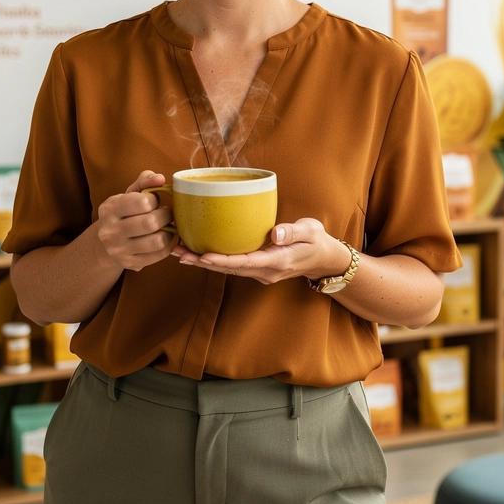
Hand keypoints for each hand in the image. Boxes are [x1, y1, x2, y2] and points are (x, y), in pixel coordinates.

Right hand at [95, 170, 175, 271]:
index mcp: (109, 209)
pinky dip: (169, 245)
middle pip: (151, 223)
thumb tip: (160, 178)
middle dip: (166, 216)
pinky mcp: (130, 264)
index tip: (154, 201)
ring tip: (168, 226)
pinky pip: (159, 255)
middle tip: (167, 213)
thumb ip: (145, 181)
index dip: (154, 200)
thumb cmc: (124, 212)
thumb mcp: (129, 193)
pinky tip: (167, 237)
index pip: (142, 202)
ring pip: (157, 241)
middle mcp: (110, 231)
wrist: (105, 242)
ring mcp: (119, 250)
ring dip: (169, 232)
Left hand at [171, 217, 350, 285]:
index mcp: (277, 261)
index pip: (245, 262)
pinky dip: (214, 261)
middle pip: (229, 269)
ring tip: (179, 253)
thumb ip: (294, 231)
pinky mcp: (257, 268)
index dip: (223, 260)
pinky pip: (232, 266)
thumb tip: (276, 233)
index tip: (203, 256)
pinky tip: (198, 254)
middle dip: (203, 262)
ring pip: (228, 269)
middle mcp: (265, 271)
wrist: (325, 258)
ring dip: (203, 262)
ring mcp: (261, 272)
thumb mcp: (311, 231)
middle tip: (179, 253)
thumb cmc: (317, 241)